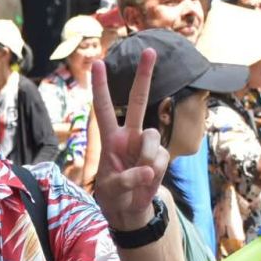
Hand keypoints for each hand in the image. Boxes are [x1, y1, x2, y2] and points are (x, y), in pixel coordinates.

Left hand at [90, 51, 170, 230]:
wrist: (130, 211)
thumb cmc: (113, 195)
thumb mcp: (110, 189)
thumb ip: (126, 179)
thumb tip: (147, 171)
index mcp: (110, 138)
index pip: (104, 108)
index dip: (101, 87)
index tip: (99, 63)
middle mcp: (129, 135)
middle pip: (138, 101)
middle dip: (144, 75)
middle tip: (150, 50)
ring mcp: (146, 145)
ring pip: (152, 136)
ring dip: (146, 157)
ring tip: (139, 175)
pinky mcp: (161, 157)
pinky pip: (160, 159)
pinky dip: (154, 172)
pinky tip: (147, 181)